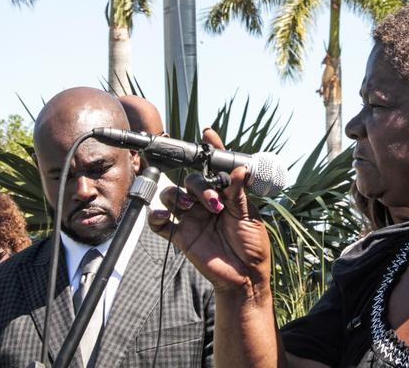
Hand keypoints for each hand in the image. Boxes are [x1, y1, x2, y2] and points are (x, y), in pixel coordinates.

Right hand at [147, 127, 271, 297]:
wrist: (245, 276)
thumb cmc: (252, 245)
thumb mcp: (249, 216)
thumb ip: (239, 193)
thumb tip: (241, 168)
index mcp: (225, 194)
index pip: (216, 168)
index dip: (211, 150)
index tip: (208, 133)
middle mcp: (206, 202)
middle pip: (192, 180)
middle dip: (199, 185)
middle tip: (214, 202)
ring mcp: (192, 218)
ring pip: (172, 195)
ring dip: (177, 196)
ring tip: (188, 206)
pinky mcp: (181, 235)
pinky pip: (160, 223)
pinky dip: (156, 216)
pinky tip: (163, 216)